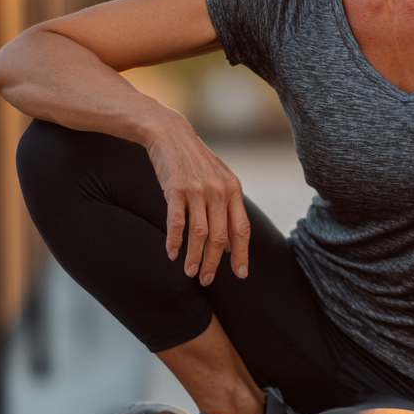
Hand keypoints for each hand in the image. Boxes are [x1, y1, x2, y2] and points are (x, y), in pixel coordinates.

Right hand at [145, 113, 250, 285]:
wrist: (171, 133)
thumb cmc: (196, 161)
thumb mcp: (219, 180)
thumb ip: (228, 209)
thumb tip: (231, 244)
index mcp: (233, 189)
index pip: (242, 228)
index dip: (242, 253)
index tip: (241, 274)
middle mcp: (218, 191)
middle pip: (220, 237)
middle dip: (215, 263)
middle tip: (208, 280)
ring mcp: (197, 190)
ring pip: (200, 234)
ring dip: (195, 257)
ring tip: (191, 273)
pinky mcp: (175, 189)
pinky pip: (176, 222)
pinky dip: (174, 241)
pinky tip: (171, 253)